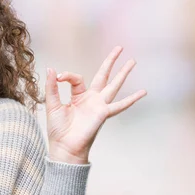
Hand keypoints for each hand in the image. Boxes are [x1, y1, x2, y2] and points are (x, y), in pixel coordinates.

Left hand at [44, 46, 146, 163]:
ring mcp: (99, 105)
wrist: (64, 146)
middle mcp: (91, 99)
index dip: (67, 75)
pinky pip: (119, 105)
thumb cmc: (58, 129)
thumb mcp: (52, 104)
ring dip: (123, 73)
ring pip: (114, 85)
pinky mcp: (103, 113)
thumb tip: (51, 68)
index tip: (58, 78)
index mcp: (78, 96)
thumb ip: (52, 87)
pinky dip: (132, 99)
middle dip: (111, 61)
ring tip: (133, 61)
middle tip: (119, 48)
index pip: (77, 78)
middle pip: (103, 75)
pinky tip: (143, 92)